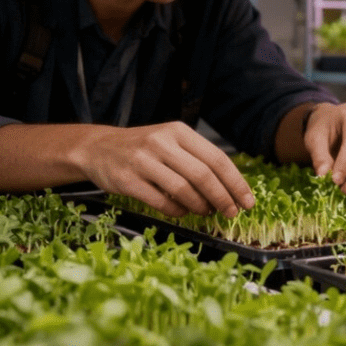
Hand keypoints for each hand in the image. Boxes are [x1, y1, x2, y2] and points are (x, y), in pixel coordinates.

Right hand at [75, 121, 253, 217]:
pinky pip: (161, 202)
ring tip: (207, 212)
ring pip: (184, 190)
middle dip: (223, 198)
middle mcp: (162, 143)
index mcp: (178, 131)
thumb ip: (197, 159)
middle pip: (203, 175)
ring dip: (201, 206)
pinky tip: (184, 212)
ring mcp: (143, 161)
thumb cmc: (143, 148)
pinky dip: (178, 211)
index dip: (236, 183)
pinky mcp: (128, 181)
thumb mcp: (170, 142)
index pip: (217, 159)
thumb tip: (231, 188)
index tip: (247, 201)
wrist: (97, 148)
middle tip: (232, 213)